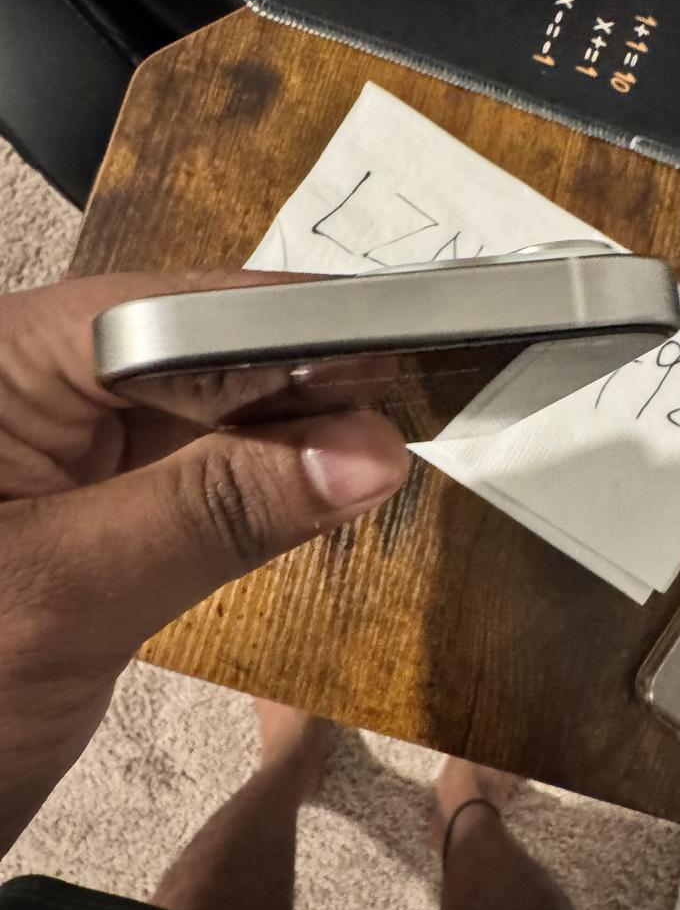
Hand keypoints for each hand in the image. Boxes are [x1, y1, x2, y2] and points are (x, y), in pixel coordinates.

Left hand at [0, 271, 408, 856]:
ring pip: (199, 412)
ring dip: (284, 432)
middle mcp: (31, 386)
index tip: (390, 348)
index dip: (278, 326)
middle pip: (187, 352)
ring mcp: (60, 447)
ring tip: (379, 440)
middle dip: (294, 376)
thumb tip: (366, 453)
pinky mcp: (90, 502)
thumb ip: (216, 511)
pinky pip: (190, 471)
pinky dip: (254, 482)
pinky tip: (315, 484)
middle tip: (412, 395)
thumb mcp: (71, 593)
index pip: (156, 317)